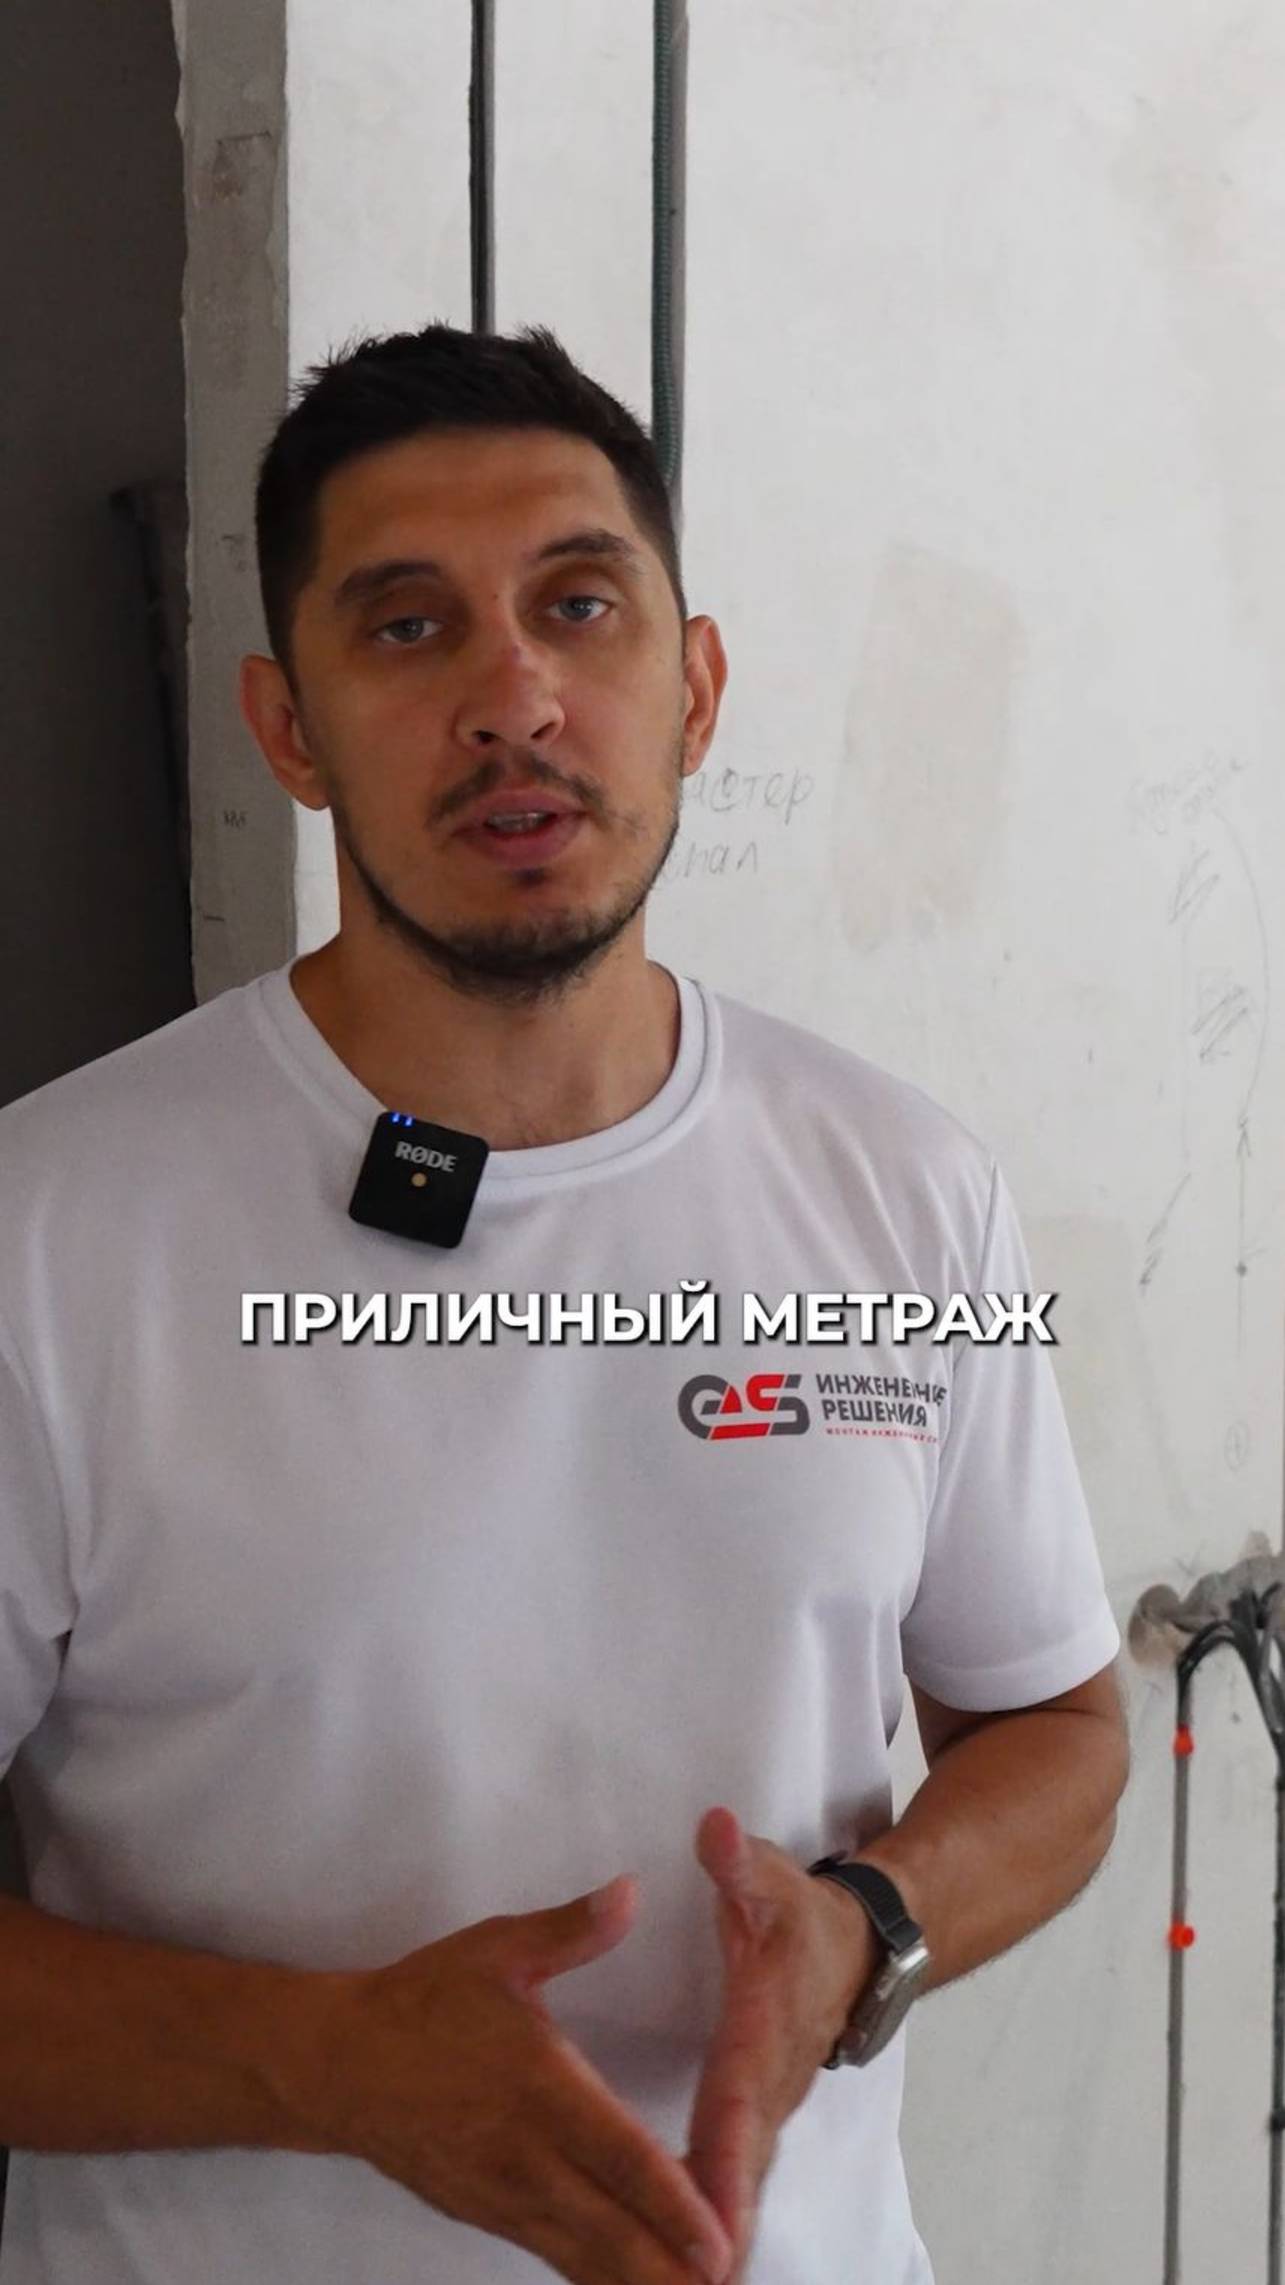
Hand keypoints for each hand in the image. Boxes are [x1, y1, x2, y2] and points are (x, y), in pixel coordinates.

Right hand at [299, 1875, 733, 2284]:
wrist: (339, 2065)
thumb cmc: (423, 2002)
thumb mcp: (497, 1950)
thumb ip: (570, 1929)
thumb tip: (630, 1891)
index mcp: (540, 2089)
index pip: (620, 2157)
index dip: (674, 2205)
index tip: (722, 2241)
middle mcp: (528, 2158)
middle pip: (614, 2234)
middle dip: (673, 2268)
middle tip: (731, 2281)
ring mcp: (506, 2199)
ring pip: (588, 2259)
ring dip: (643, 2278)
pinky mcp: (491, 2217)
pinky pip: (560, 2257)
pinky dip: (604, 2273)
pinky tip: (641, 2277)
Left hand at [682, 1808, 876, 2283]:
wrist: (862, 1947)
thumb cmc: (806, 1916)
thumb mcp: (773, 1878)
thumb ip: (739, 1859)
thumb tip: (713, 1826)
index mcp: (763, 2034)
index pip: (738, 2107)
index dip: (722, 2164)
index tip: (706, 2220)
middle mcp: (767, 2086)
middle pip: (737, 2172)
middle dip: (713, 2232)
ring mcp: (766, 2110)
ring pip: (736, 2186)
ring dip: (710, 2239)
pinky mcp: (757, 2121)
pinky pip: (729, 2180)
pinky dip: (710, 2223)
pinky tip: (681, 2266)